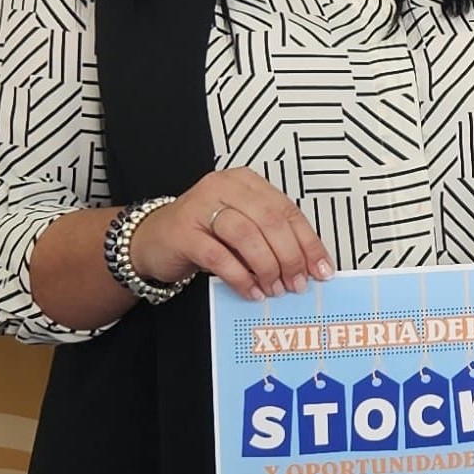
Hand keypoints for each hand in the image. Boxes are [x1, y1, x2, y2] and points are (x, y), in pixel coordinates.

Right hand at [133, 169, 331, 300]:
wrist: (152, 240)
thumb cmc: (203, 234)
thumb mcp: (241, 229)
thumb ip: (271, 238)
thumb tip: (308, 266)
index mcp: (245, 182)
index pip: (287, 209)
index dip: (308, 241)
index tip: (321, 268)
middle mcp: (223, 187)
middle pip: (270, 220)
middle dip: (290, 256)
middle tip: (297, 283)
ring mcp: (200, 207)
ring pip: (247, 235)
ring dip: (267, 267)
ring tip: (274, 289)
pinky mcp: (183, 233)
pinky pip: (220, 256)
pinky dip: (240, 277)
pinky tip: (251, 291)